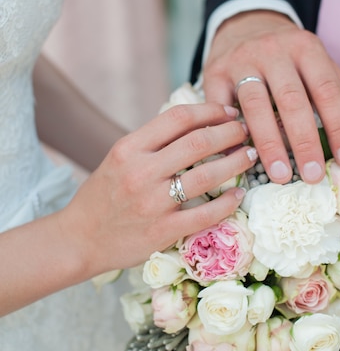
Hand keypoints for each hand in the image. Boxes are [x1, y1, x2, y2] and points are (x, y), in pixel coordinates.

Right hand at [59, 102, 256, 275]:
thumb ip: (152, 143)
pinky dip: (228, 202)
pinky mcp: (162, 231)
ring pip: (206, 176)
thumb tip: (197, 125)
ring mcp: (152, 203)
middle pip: (197, 142)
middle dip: (229, 133)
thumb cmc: (102, 197)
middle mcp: (140, 172)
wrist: (79, 239)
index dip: (209, 110)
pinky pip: (205, 214)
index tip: (227, 112)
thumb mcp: (119, 159)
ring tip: (249, 156)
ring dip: (235, 163)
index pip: (178, 118)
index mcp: (128, 148)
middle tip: (245, 132)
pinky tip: (238, 193)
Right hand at [203, 10, 339, 183]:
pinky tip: (239, 156)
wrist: (243, 24)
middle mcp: (273, 51)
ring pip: (255, 106)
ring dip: (269, 144)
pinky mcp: (215, 72)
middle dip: (304, 141)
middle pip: (291, 100)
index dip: (339, 126)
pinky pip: (220, 107)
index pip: (327, 90)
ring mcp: (241, 61)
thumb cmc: (285, 54)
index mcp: (305, 48)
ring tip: (281, 174)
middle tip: (313, 174)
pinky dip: (229, 133)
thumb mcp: (317, 63)